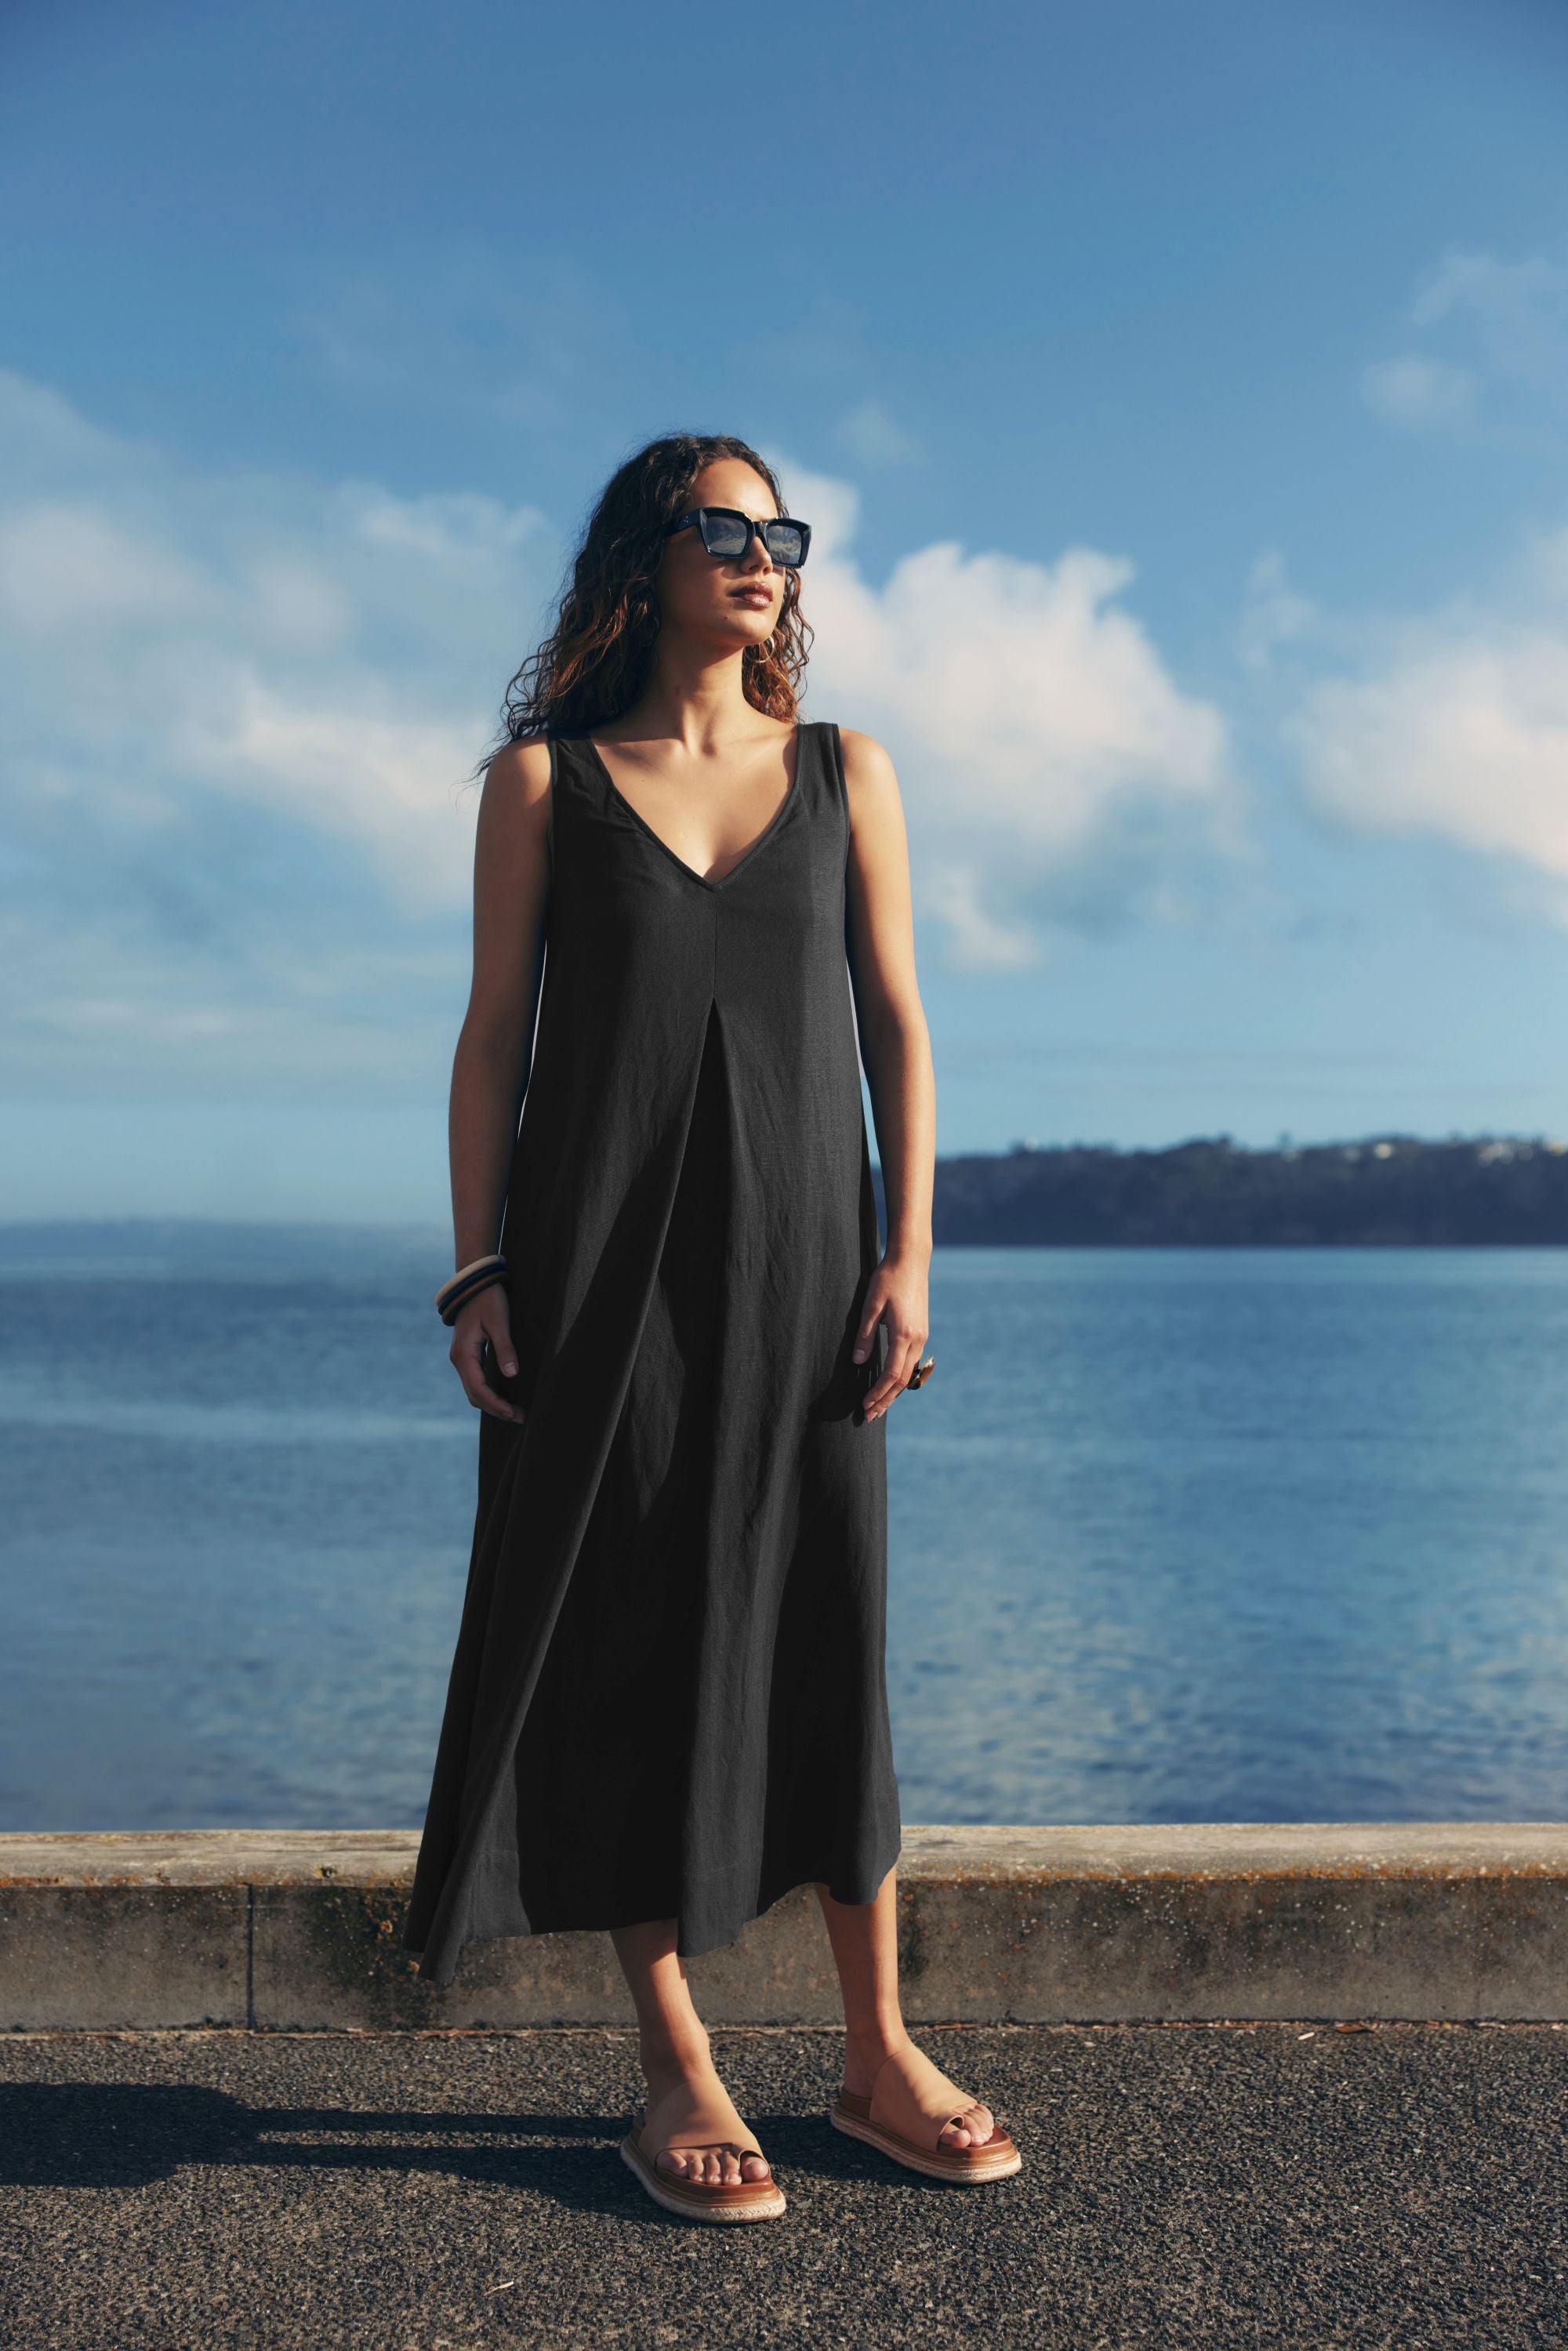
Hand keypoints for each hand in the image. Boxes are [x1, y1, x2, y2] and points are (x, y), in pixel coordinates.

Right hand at [448, 1284, 522, 1421]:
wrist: (475, 1282)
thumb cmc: (488, 1299)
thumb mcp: (499, 1322)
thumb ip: (505, 1348)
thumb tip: (511, 1374)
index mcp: (464, 1354)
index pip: (478, 1389)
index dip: (496, 1405)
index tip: (514, 1413)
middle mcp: (459, 1360)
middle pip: (474, 1395)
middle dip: (496, 1409)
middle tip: (520, 1418)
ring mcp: (462, 1359)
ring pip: (474, 1391)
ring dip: (493, 1403)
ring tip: (515, 1412)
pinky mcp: (468, 1356)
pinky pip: (476, 1382)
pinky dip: (489, 1393)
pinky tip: (504, 1396)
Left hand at [851, 1255, 928, 1423]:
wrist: (911, 1260)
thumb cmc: (888, 1279)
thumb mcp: (871, 1305)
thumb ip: (865, 1335)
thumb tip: (857, 1362)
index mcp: (904, 1334)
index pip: (891, 1374)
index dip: (878, 1393)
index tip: (864, 1406)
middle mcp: (918, 1339)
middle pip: (902, 1380)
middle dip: (885, 1400)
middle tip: (869, 1416)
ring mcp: (922, 1336)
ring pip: (909, 1373)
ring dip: (893, 1391)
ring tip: (879, 1405)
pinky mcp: (922, 1331)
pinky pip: (912, 1361)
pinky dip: (900, 1377)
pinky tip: (891, 1382)